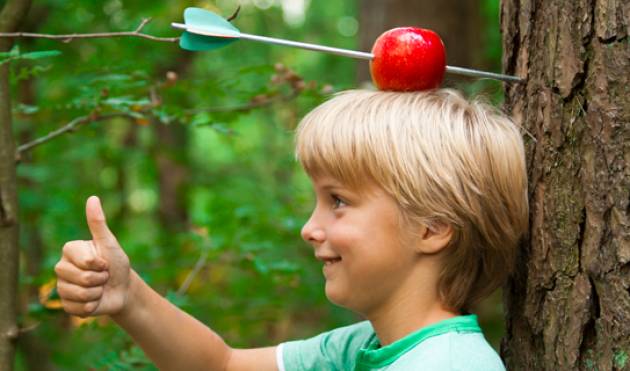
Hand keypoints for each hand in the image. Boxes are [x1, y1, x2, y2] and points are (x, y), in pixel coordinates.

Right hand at [55, 196, 130, 316]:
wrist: (122, 289)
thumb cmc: (117, 263)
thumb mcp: (110, 243)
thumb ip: (98, 223)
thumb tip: (92, 198)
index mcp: (69, 250)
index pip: (84, 261)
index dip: (99, 264)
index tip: (104, 262)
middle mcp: (61, 267)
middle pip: (82, 279)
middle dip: (100, 279)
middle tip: (103, 276)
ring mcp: (61, 287)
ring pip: (80, 294)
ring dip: (97, 293)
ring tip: (99, 287)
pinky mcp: (65, 305)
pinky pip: (77, 309)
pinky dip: (92, 307)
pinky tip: (94, 301)